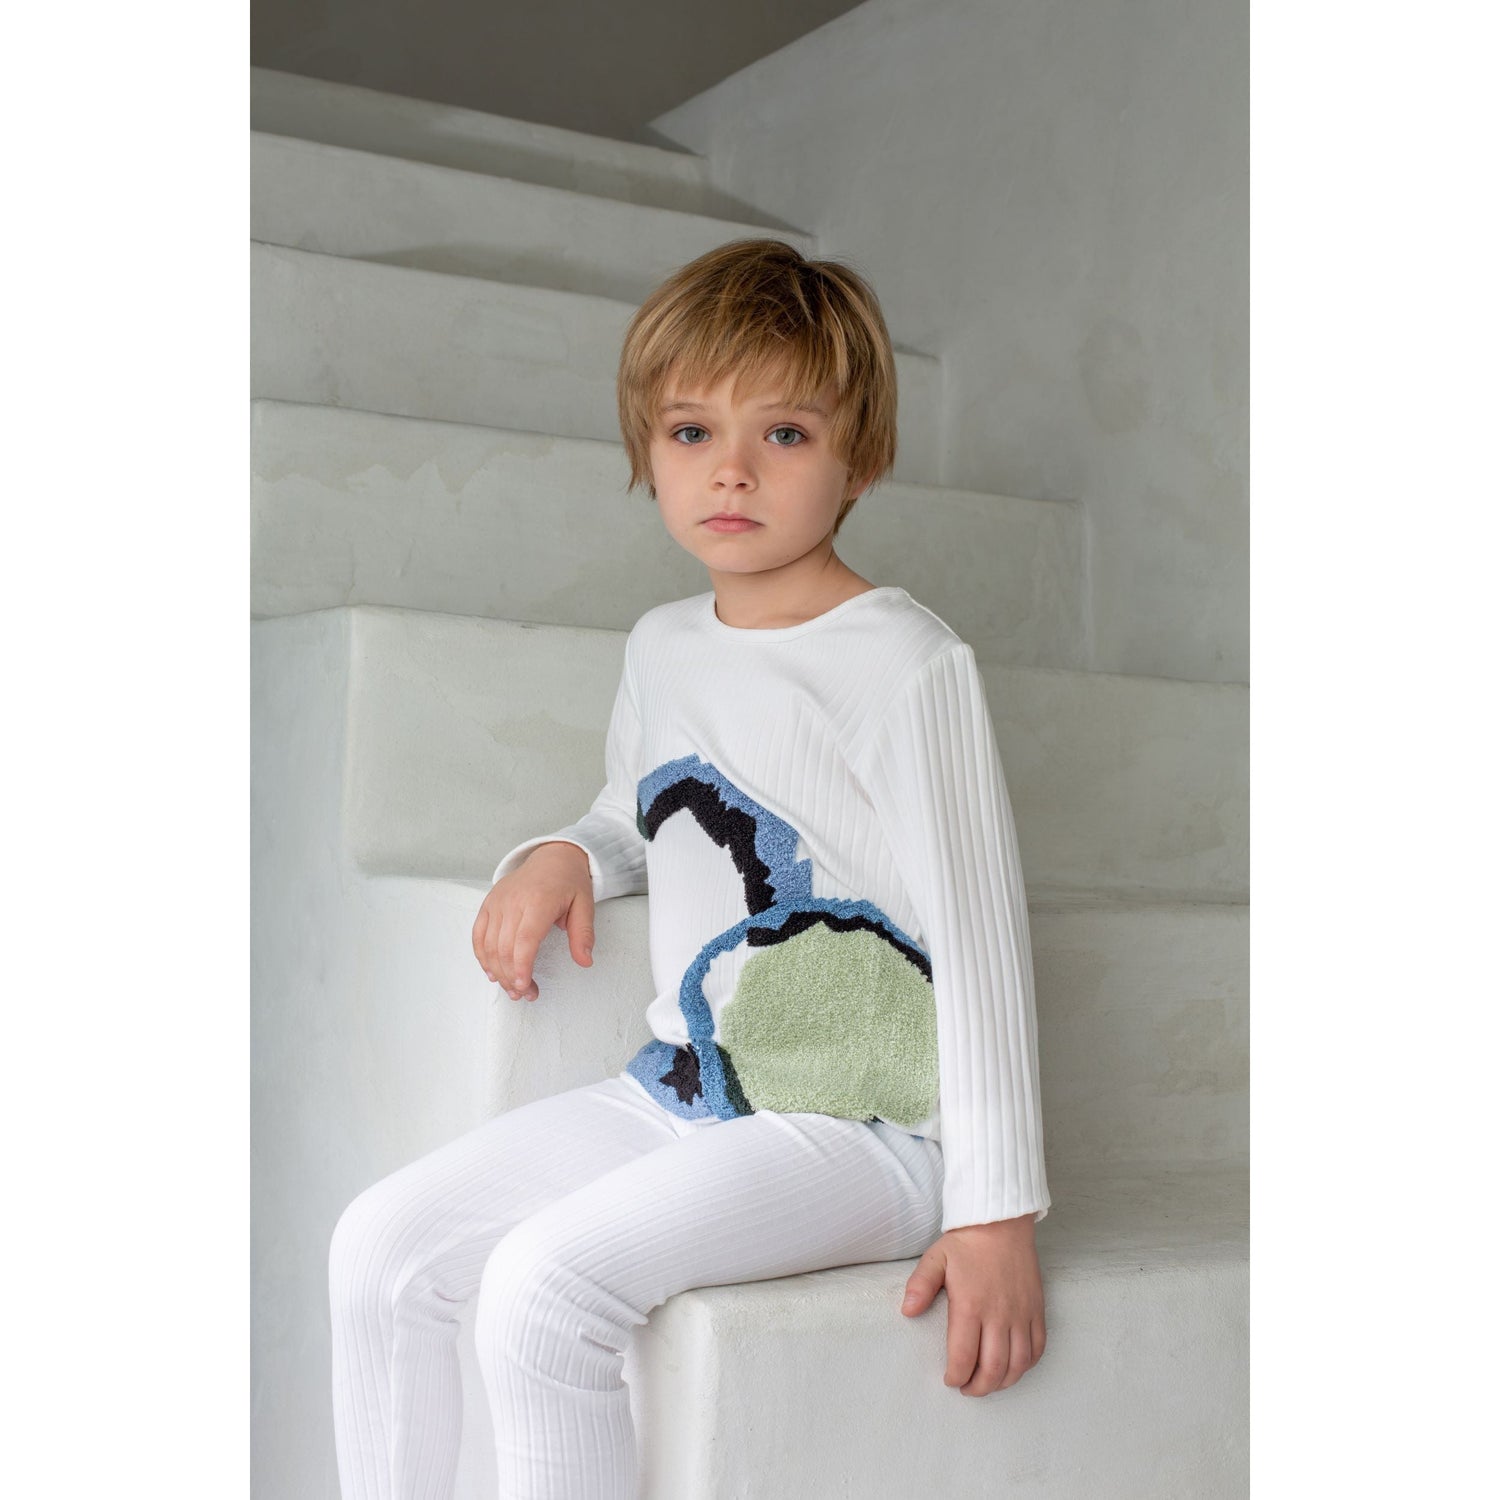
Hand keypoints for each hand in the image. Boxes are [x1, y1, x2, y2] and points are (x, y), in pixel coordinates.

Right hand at [472, 843, 595, 1000]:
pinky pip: (478, 934)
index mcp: (539, 900)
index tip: (526, 987)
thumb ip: (583, 934)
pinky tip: (492, 972)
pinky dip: (482, 956)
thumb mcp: (585, 905)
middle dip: (512, 977)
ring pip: (488, 944)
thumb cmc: (569, 882)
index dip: (522, 967)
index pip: (524, 940)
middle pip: (504, 947)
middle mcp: (513, 901)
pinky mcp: (488, 903)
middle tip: (525, 994)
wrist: (552, 856)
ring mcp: (497, 901)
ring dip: (497, 972)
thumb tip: (585, 961)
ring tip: (512, 989)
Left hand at [900, 1214, 1045, 1394]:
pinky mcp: (1036, 1309)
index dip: (956, 1376)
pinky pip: (1037, 1346)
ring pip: (1018, 1363)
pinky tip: (1014, 1366)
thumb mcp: (936, 1258)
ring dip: (1004, 1381)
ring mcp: (1021, 1313)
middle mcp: (999, 1314)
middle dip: (979, 1388)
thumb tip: (907, 1311)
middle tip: (968, 1389)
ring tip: (989, 1383)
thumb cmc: (967, 1242)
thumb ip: (920, 1286)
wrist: (1001, 1222)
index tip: (950, 1380)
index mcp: (971, 1305)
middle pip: (994, 1368)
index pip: (964, 1357)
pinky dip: (1027, 1364)